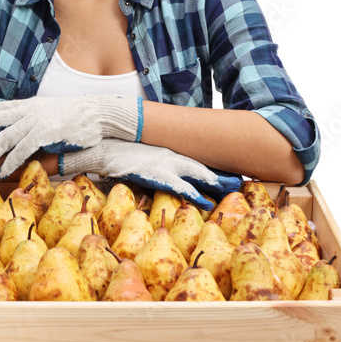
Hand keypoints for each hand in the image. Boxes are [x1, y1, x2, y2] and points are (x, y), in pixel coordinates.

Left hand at [0, 95, 142, 177]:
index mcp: (31, 105)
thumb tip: (28, 129)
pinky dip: (11, 160)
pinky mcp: (46, 134)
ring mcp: (37, 121)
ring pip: (6, 135)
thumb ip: (38, 117)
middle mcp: (30, 111)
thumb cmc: (79, 116)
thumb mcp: (53, 111)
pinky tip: (2, 170)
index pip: (3, 107)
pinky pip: (23, 149)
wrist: (98, 113)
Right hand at [60, 139, 241, 210]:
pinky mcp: (156, 173)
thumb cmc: (115, 146)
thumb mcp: (136, 151)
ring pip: (197, 174)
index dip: (210, 168)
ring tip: (233, 189)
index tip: (225, 174)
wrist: (101, 138)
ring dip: (215, 183)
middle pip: (201, 165)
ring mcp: (164, 163)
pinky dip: (195, 194)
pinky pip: (180, 186)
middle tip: (238, 181)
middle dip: (220, 174)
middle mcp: (169, 155)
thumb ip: (147, 157)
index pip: (193, 160)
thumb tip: (148, 165)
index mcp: (166, 151)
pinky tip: (207, 202)